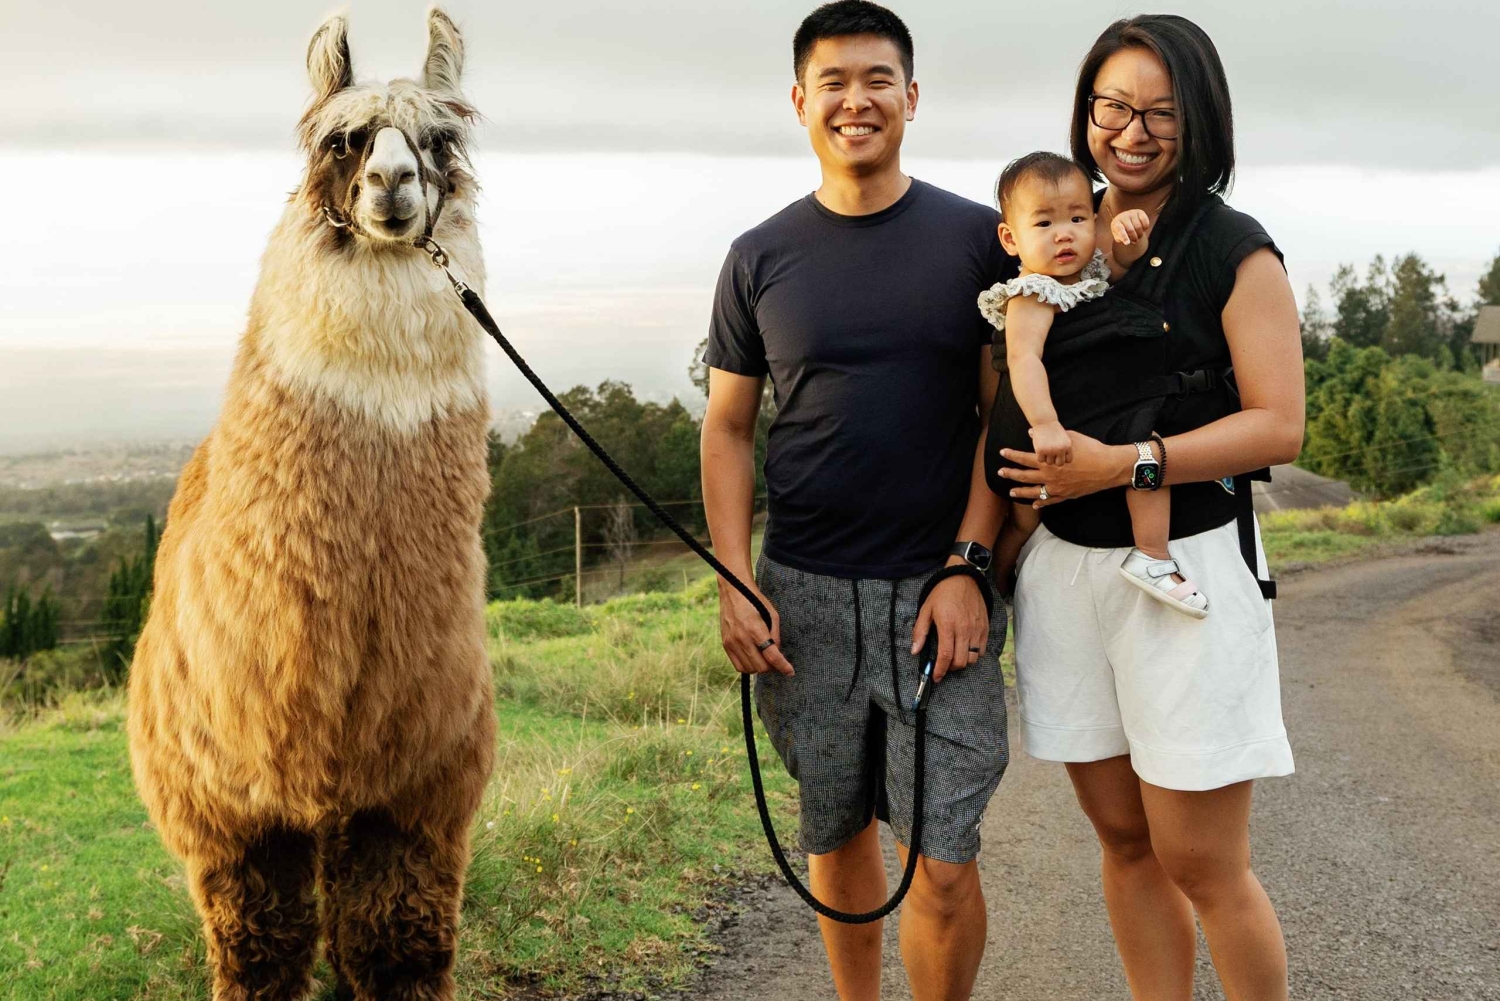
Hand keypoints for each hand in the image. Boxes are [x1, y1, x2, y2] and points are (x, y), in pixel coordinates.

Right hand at [718, 579, 793, 675]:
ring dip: (759, 667)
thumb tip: (777, 654)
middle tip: (775, 659)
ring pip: (749, 669)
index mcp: (755, 629)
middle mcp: (742, 638)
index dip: (783, 666)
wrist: (733, 591)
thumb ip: (775, 636)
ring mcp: (731, 643)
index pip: (771, 655)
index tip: (790, 672)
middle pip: (760, 667)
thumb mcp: (772, 614)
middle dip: (771, 666)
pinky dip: (748, 666)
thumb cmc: (755, 601)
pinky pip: (738, 666)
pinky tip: (753, 656)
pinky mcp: (725, 644)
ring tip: (763, 657)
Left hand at [910, 560, 988, 682]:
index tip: (936, 677)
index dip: (940, 670)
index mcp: (948, 625)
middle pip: (961, 661)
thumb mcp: (926, 610)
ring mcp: (976, 629)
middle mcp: (964, 629)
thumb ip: (920, 632)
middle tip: (944, 665)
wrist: (963, 577)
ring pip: (973, 659)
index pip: (945, 656)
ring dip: (963, 662)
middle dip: (950, 668)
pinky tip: (965, 649)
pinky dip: (974, 655)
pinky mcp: (985, 627)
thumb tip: (915, 651)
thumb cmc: (942, 593)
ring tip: (954, 657)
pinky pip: (982, 650)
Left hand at [999, 432, 1133, 507]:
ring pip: (1034, 492)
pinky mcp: (1067, 495)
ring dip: (1021, 492)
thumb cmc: (1092, 449)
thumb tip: (1031, 432)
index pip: (1024, 458)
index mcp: (1049, 461)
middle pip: (1024, 476)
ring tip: (1011, 492)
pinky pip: (1050, 501)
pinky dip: (1041, 503)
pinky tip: (1034, 505)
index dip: (1012, 455)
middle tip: (1000, 472)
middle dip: (1010, 474)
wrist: (1109, 467)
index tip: (1002, 453)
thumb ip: (1050, 438)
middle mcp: (1050, 476)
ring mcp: (1058, 488)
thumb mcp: (1070, 439)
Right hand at [1028, 421, 1072, 465]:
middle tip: (1051, 454)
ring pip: (1049, 462)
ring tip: (1045, 450)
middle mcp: (1060, 449)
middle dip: (1055, 460)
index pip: (1068, 460)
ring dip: (1046, 458)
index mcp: (1068, 446)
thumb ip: (1065, 449)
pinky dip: (1039, 456)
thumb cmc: (1055, 429)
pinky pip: (1040, 460)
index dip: (1063, 458)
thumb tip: (1066, 462)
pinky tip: (1039, 449)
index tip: (1059, 454)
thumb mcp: (1065, 438)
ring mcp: (1050, 450)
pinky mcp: (1041, 450)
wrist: (1045, 421)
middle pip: (1059, 464)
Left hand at [1111, 209, 1152, 246]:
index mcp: (1116, 223)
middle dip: (1134, 238)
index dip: (1124, 237)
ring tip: (1138, 236)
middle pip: (1131, 230)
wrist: (1125, 219)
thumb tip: (1127, 242)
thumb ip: (1121, 239)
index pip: (1120, 230)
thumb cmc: (1121, 230)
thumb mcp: (1118, 236)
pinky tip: (1142, 229)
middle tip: (1135, 241)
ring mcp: (1132, 213)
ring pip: (1139, 227)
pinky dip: (1145, 228)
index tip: (1127, 243)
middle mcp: (1124, 216)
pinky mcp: (1140, 212)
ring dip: (1140, 235)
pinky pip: (1145, 223)